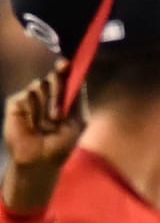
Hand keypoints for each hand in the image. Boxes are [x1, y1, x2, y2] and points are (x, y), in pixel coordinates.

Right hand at [2, 60, 86, 212]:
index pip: (67, 77)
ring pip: (40, 85)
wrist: (40, 159)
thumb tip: (79, 76)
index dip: (67, 68)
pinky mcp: (17, 102)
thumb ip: (78, 98)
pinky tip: (34, 123)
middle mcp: (48, 94)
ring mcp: (32, 97)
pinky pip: (28, 94)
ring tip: (50, 123)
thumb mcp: (78, 121)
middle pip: (54, 77)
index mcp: (64, 97)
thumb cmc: (62, 144)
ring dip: (48, 103)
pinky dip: (34, 108)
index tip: (67, 64)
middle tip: (59, 112)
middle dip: (59, 89)